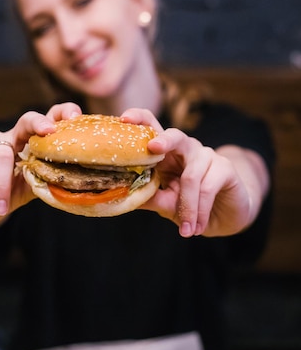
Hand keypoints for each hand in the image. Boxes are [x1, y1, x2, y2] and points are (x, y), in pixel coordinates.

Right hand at [0, 103, 81, 229]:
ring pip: (5, 153)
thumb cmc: (4, 197)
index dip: (63, 114)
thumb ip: (44, 179)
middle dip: (40, 123)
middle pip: (28, 120)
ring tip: (1, 208)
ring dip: (3, 185)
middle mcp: (15, 136)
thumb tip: (67, 179)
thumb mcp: (28, 190)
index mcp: (33, 145)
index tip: (75, 115)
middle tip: (49, 131)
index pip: (51, 122)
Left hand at [121, 108, 268, 237]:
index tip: (124, 118)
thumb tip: (123, 194)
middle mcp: (185, 148)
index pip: (151, 127)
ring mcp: (206, 155)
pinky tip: (196, 228)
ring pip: (191, 176)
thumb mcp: (166, 203)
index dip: (139, 119)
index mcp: (165, 152)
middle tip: (153, 147)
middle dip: (164, 140)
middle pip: (175, 135)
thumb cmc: (189, 205)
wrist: (224, 217)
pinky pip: (208, 187)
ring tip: (185, 231)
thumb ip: (149, 197)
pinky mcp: (225, 167)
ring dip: (187, 207)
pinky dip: (200, 210)